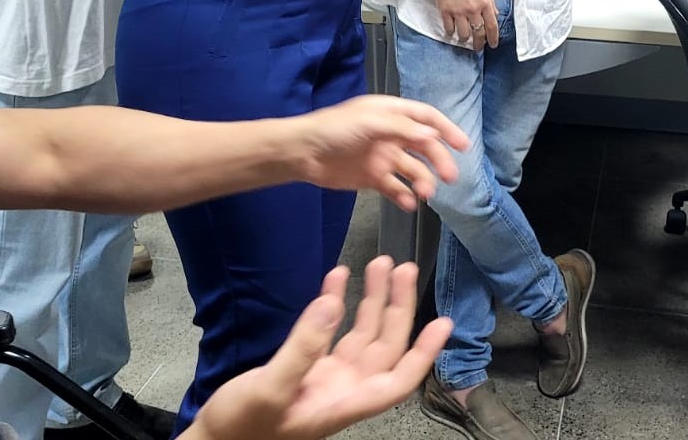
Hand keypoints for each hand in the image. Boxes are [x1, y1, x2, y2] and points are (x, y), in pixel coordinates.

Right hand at [187, 258, 451, 439]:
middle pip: (384, 348)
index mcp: (343, 403)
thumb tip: (332, 304)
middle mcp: (342, 390)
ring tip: (381, 264)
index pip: (398, 380)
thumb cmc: (242, 426)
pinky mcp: (305, 368)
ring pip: (361, 336)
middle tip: (402, 267)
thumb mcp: (271, 388)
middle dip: (397, 308)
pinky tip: (338, 277)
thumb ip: (303, 347)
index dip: (423, 353)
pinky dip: (336, 303)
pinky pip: (329, 332)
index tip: (444, 322)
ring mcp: (325, 378)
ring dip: (372, 301)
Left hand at [292, 94, 468, 210]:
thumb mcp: (370, 123)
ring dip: (422, 180)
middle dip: (439, 161)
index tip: (464, 146)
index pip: (426, 118)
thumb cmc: (335, 130)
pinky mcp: (372, 177)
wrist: (303, 153)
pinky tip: (408, 203)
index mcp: (391, 114)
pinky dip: (404, 195)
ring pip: (412, 169)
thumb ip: (402, 129)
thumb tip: (433, 136)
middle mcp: (391, 134)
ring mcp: (382, 157)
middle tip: (450, 178)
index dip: (447, 130)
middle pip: (424, 146)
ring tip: (425, 194)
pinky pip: (395, 188)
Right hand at [430, 0, 497, 50]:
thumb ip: (490, 1)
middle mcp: (473, 9)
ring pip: (464, 34)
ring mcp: (458, 11)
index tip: (492, 45)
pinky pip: (449, 28)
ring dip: (465, 39)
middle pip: (478, 33)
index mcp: (484, 2)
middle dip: (479, 44)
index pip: (492, 26)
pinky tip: (452, 31)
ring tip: (464, 39)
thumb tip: (495, 14)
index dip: (493, 38)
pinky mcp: (445, 11)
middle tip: (478, 48)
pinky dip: (451, 33)